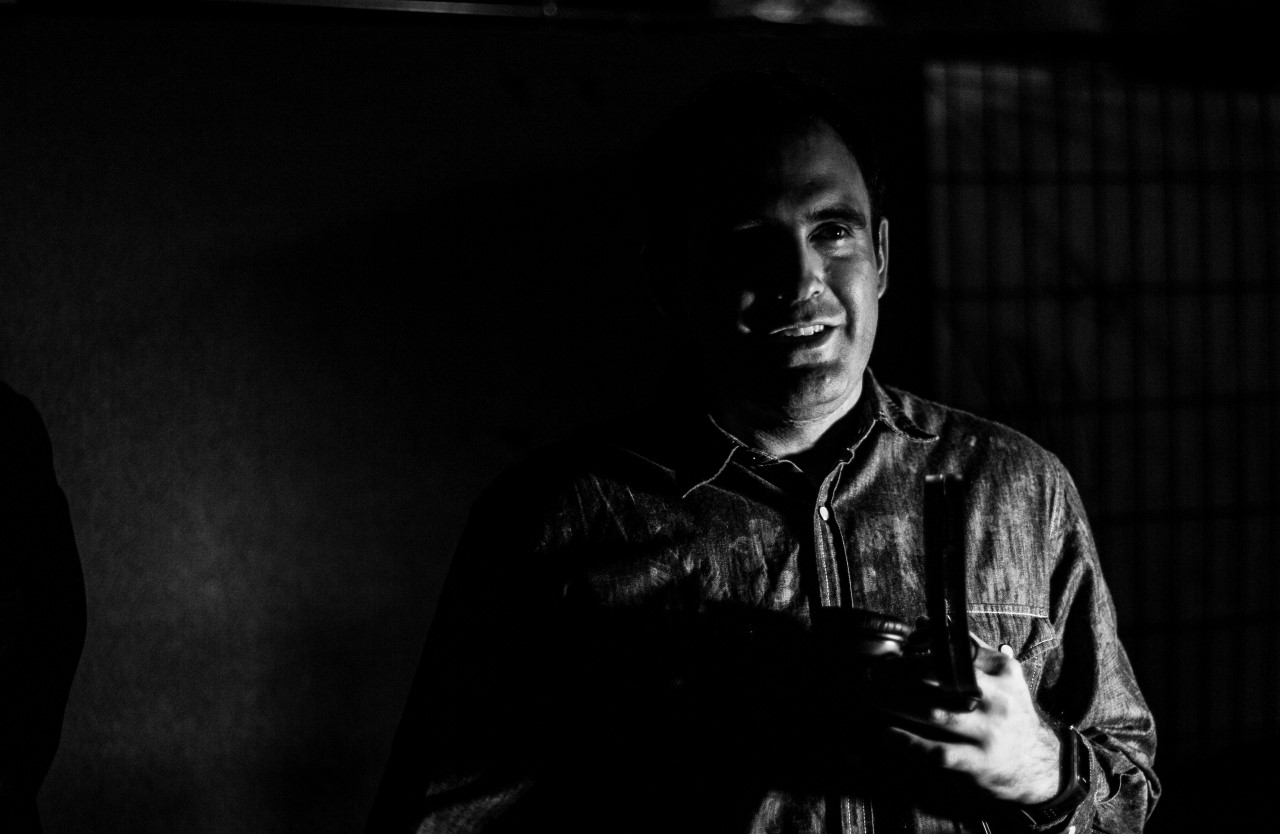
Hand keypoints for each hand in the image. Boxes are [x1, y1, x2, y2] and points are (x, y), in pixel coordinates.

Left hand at [876, 638, 1061, 805]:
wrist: (1039, 762)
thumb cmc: (1011, 711)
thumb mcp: (1002, 675)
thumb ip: (968, 647)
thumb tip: (925, 622)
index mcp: (1002, 672)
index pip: (957, 651)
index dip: (922, 647)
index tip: (898, 648)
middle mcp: (998, 701)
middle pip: (943, 680)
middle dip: (905, 673)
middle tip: (878, 670)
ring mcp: (989, 733)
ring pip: (936, 714)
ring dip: (899, 704)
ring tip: (874, 695)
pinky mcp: (978, 762)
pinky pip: (937, 751)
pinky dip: (909, 741)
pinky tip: (888, 731)